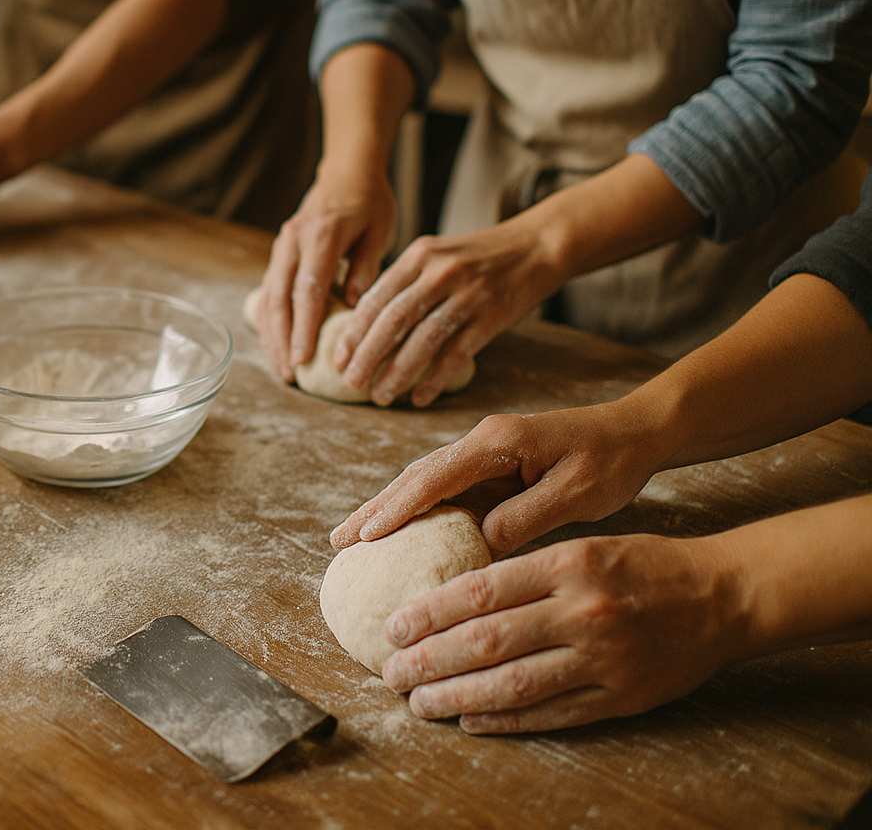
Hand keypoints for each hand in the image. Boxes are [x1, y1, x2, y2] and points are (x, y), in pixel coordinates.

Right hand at [258, 175, 395, 382]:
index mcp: (321, 236)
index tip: (303, 358)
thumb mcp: (380, 232)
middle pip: (279, 298)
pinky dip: (272, 320)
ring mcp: (282, 246)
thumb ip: (367, 268)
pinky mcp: (280, 253)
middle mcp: (294, 241)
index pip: (307, 290)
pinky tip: (277, 344)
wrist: (347, 173)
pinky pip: (270, 291)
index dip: (304, 327)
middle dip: (281, 340)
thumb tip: (353, 306)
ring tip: (281, 368)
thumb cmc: (370, 203)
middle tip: (289, 374)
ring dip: (271, 335)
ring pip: (269, 297)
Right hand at [331, 404, 667, 553]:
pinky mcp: (492, 467)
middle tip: (337, 541)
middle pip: (415, 477)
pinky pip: (445, 491)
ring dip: (387, 510)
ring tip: (354, 538)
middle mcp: (481, 442)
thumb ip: (527, 517)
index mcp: (498, 442)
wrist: (637, 433)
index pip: (434, 478)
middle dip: (375, 509)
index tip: (366, 536)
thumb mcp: (576, 494)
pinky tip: (399, 532)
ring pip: (424, 483)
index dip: (397, 508)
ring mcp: (483, 454)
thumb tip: (481, 541)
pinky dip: (415, 511)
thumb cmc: (612, 461)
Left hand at [332, 217, 565, 407]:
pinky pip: (456, 353)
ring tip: (380, 396)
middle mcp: (440, 272)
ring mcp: (468, 294)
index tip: (337, 359)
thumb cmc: (479, 257)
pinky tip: (419, 397)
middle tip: (351, 383)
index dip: (353, 332)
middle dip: (367, 356)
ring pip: (422, 340)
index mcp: (419, 256)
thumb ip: (405, 283)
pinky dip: (434, 378)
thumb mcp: (436, 256)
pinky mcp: (492, 316)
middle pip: (392, 321)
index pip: (376, 298)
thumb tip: (366, 326)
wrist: (537, 246)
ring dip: (397, 373)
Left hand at [378, 534, 745, 732]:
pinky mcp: (622, 697)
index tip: (393, 626)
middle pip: (487, 640)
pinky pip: (551, 713)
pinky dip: (504, 718)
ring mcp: (604, 659)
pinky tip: (469, 718)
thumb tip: (451, 594)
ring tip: (419, 701)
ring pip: (513, 684)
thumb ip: (527, 570)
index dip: (429, 612)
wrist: (723, 596)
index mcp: (569, 564)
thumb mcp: (584, 545)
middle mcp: (583, 611)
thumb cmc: (643, 565)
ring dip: (455, 696)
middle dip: (429, 659)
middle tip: (392, 672)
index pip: (481, 590)